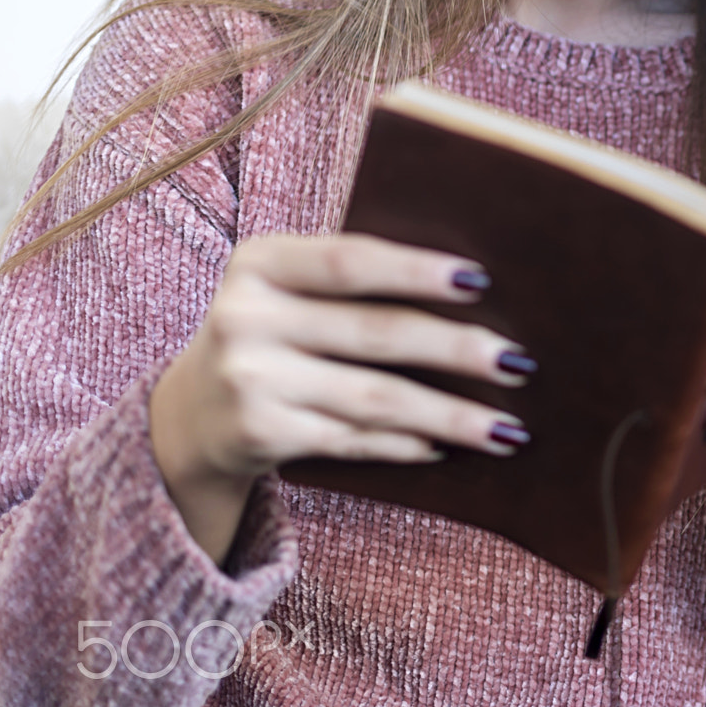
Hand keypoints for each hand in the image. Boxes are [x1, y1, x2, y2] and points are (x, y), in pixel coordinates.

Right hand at [149, 234, 538, 564]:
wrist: (185, 416)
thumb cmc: (272, 332)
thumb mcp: (287, 288)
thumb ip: (353, 275)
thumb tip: (475, 284)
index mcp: (260, 262)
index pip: (350, 260)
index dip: (417, 270)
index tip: (481, 280)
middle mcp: (245, 318)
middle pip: (376, 333)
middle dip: (457, 350)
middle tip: (519, 363)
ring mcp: (249, 381)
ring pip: (375, 399)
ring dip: (450, 415)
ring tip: (507, 427)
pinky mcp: (258, 435)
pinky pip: (352, 440)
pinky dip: (405, 444)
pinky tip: (446, 446)